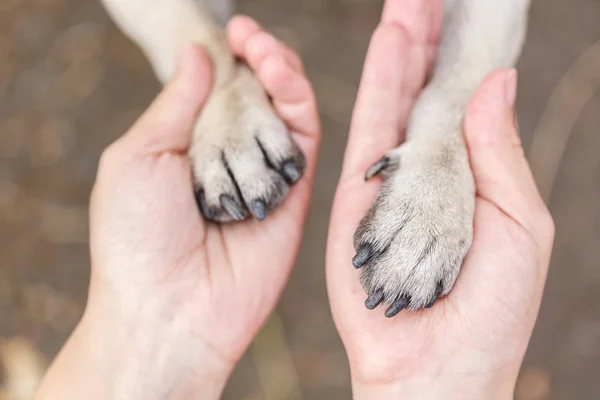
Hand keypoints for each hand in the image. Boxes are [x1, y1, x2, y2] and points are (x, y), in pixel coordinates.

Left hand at [36, 16, 318, 399]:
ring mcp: (263, 174)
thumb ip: (175, 104)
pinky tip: (282, 79)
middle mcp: (229, 158)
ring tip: (265, 51)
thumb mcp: (138, 157)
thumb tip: (199, 53)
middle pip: (258, 94)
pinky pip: (304, 140)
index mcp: (190, 147)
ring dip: (280, 72)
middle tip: (251, 35)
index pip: (221, 89)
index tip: (233, 29)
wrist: (169, 309)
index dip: (231, 57)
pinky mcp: (294, 195)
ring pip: (285, 111)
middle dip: (259, 58)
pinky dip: (298, 103)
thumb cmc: (136, 237)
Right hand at [327, 1, 553, 397]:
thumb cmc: (492, 307)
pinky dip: (381, 81)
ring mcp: (391, 180)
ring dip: (404, 46)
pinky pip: (370, 128)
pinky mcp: (359, 195)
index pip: (466, 101)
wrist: (437, 363)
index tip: (463, 12)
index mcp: (471, 177)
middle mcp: (429, 171)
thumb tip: (496, 82)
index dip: (464, 55)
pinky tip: (391, 41)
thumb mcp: (520, 223)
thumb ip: (499, 152)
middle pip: (427, 91)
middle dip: (429, 40)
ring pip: (397, 99)